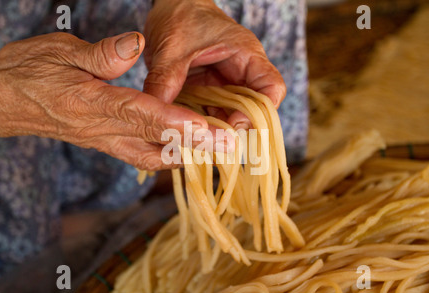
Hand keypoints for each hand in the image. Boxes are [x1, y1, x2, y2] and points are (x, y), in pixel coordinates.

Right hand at [0, 32, 207, 169]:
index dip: (176, 123)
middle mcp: (101, 129)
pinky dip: (167, 156)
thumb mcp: (61, 52)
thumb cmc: (29, 72)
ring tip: (219, 150)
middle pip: (155, 140)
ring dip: (186, 154)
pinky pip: (141, 156)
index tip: (208, 129)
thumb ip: (102, 54)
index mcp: (91, 104)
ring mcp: (104, 141)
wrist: (2, 100)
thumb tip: (136, 44)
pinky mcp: (105, 143)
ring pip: (151, 155)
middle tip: (231, 146)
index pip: (142, 115)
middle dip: (195, 145)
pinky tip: (185, 152)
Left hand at [143, 0, 286, 129]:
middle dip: (233, 128)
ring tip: (197, 143)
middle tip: (211, 142)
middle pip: (251, 110)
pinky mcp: (208, 93)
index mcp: (245, 55)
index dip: (261, 111)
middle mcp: (240, 74)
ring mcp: (224, 85)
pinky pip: (210, 115)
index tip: (235, 123)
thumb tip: (156, 117)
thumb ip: (165, 81)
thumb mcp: (171, 48)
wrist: (170, 8)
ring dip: (215, 131)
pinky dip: (200, 126)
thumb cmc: (180, 17)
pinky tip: (187, 136)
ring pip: (229, 116)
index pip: (272, 88)